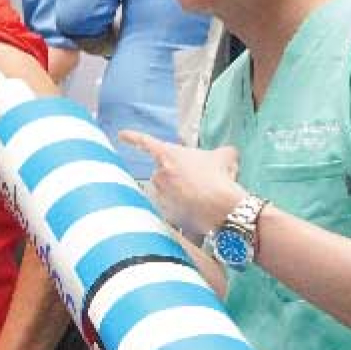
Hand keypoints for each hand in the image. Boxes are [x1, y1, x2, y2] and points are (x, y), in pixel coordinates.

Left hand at [119, 129, 243, 239]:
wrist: (220, 208)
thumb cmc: (219, 177)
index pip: (145, 142)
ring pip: (168, 191)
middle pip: (164, 171)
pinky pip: (173, 209)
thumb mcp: (225, 157)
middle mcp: (158, 174)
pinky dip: (184, 209)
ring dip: (181, 193)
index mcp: (168, 155)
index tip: (121, 135)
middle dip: (179, 175)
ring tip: (203, 197)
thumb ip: (222, 153)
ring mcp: (160, 195)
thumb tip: (229, 154)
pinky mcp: (165, 214)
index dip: (132, 137)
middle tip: (201, 180)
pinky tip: (200, 211)